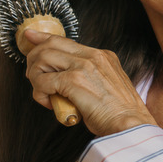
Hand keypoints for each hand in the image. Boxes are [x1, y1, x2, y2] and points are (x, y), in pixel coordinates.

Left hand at [23, 29, 157, 135]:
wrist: (131, 124)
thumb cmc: (119, 114)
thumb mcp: (107, 86)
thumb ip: (88, 77)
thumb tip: (64, 81)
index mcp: (102, 56)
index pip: (66, 40)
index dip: (44, 38)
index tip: (31, 37)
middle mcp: (93, 56)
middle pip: (50, 44)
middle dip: (34, 60)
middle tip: (34, 78)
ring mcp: (84, 66)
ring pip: (43, 58)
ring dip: (36, 77)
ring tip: (44, 94)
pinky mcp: (74, 80)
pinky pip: (43, 81)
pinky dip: (40, 93)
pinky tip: (50, 104)